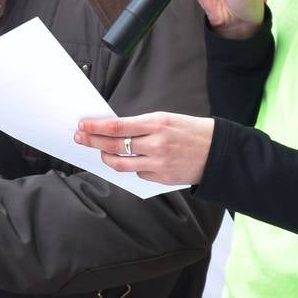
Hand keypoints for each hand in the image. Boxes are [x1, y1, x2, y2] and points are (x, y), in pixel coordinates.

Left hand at [75, 112, 214, 185]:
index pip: (117, 126)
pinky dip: (131, 166)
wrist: (217, 151)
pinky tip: (132, 160)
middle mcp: (156, 144)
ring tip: (100, 151)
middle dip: (92, 141)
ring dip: (106, 157)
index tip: (83, 124)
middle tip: (80, 137)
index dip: (96, 127)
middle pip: (113, 145)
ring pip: (120, 164)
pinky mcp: (161, 178)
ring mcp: (158, 163)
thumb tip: (114, 130)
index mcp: (157, 123)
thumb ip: (142, 125)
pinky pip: (137, 173)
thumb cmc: (191, 131)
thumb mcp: (167, 119)